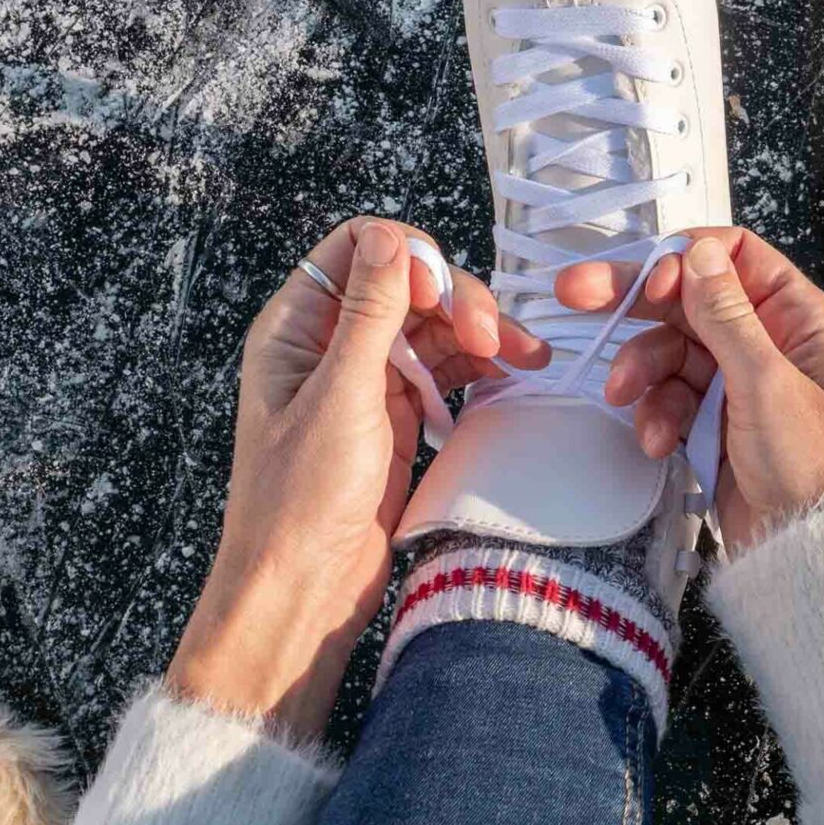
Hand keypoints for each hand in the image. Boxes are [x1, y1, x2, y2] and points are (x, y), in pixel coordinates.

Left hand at [169, 217, 545, 736]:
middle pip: (408, 285)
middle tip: (494, 339)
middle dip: (458, 301)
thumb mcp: (340, 395)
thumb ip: (369, 312)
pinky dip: (480, 369)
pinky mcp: (396, 415)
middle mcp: (330, 344)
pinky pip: (445, 372)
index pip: (358, 249)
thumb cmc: (298, 500)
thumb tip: (389, 236)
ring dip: (482, 334)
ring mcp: (367, 380)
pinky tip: (509, 378)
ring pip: (434, 328)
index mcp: (297, 327)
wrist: (303, 588)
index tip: (443, 298)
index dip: (411, 258)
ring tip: (527, 358)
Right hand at [555, 230, 823, 551]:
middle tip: (574, 294)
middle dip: (635, 302)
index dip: (686, 260)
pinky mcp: (713, 422)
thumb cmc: (811, 464)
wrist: (809, 550)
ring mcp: (737, 383)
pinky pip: (670, 398)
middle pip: (690, 301)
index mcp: (797, 318)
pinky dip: (656, 414)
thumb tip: (698, 253)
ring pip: (671, 352)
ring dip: (642, 370)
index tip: (649, 280)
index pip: (736, 258)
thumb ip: (726, 316)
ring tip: (621, 395)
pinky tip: (655, 441)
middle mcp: (767, 341)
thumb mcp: (766, 381)